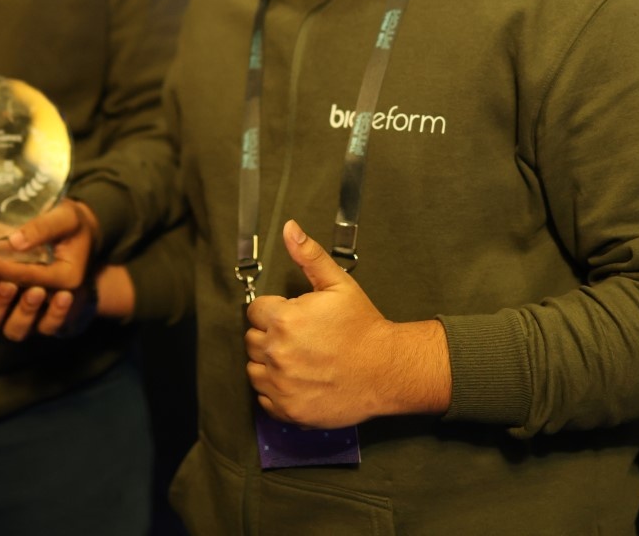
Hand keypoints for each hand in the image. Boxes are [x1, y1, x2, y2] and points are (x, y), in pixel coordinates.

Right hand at [0, 199, 102, 339]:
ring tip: (37, 292)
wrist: (87, 242)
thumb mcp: (25, 220)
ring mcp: (30, 313)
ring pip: (14, 330)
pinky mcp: (54, 319)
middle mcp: (8, 301)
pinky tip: (64, 296)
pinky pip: (50, 327)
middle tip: (6, 285)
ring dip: (23, 314)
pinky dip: (55, 316)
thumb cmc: (50, 229)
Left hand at [245, 220, 451, 427]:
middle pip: (252, 340)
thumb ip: (309, 255)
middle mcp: (277, 353)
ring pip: (254, 369)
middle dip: (270, 336)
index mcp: (284, 319)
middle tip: (300, 339)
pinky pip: (264, 398)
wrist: (387, 370)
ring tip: (300, 360)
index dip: (274, 311)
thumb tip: (289, 228)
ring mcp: (281, 384)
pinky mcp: (288, 410)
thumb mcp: (338, 284)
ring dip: (269, 364)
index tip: (294, 318)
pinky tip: (300, 381)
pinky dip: (276, 391)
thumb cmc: (363, 327)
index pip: (255, 311)